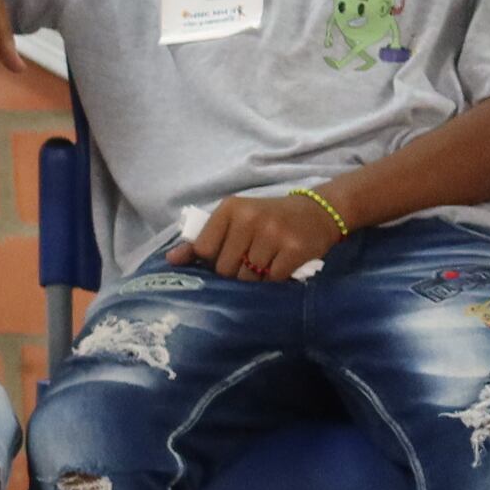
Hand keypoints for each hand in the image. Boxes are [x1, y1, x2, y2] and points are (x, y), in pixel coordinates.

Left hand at [173, 193, 341, 282]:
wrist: (318, 212)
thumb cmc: (268, 218)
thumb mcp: (234, 220)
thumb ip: (203, 240)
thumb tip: (171, 260)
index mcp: (230, 208)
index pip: (204, 249)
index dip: (210, 261)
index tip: (222, 259)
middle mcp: (250, 218)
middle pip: (225, 267)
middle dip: (233, 273)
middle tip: (247, 263)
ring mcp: (273, 234)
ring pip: (247, 277)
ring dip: (253, 278)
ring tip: (263, 265)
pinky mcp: (295, 249)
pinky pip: (271, 279)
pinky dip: (272, 280)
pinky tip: (279, 267)